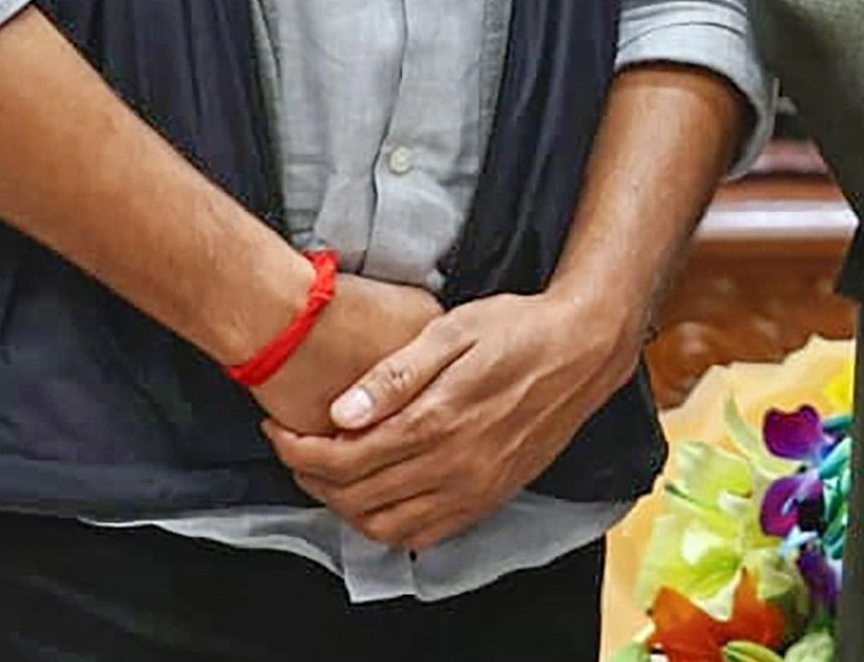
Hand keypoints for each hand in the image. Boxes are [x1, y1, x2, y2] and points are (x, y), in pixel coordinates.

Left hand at [262, 288, 642, 550]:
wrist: (584, 349)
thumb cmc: (518, 329)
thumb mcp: (453, 330)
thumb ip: (395, 374)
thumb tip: (340, 412)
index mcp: (438, 419)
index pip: (344, 457)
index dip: (298, 450)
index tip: (279, 431)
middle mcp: (455, 465)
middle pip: (356, 496)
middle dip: (311, 477)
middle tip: (295, 450)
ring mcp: (475, 488)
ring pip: (385, 525)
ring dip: (344, 507)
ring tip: (330, 475)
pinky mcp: (491, 497)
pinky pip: (425, 535)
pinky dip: (389, 526)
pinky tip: (377, 497)